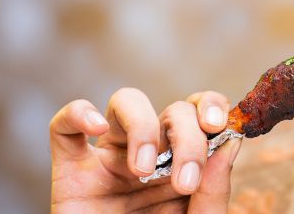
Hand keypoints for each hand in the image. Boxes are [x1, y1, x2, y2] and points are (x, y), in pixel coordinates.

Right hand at [49, 88, 241, 212]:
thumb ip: (215, 191)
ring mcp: (110, 163)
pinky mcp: (71, 175)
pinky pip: (62, 128)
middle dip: (185, 136)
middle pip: (171, 111)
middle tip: (185, 181)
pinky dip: (78, 113)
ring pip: (125, 103)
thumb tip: (231, 139)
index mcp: (184, 165)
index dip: (210, 105)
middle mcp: (151, 156)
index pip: (200, 114)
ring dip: (143, 125)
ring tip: (143, 172)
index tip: (218, 125)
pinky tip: (97, 128)